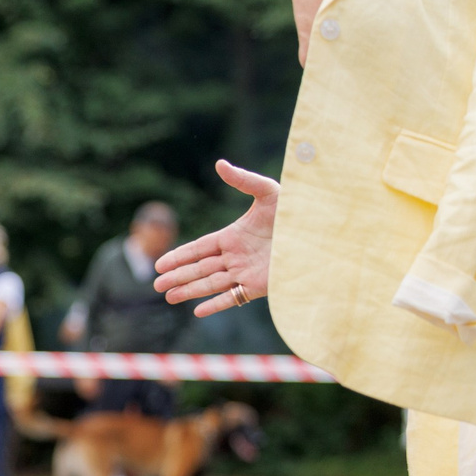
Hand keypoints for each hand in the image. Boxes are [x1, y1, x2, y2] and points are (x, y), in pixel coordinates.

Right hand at [154, 161, 280, 315]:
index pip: (199, 249)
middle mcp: (236, 257)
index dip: (179, 256)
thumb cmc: (295, 210)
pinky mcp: (259, 286)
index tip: (160, 264)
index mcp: (233, 236)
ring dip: (189, 291)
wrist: (318, 234)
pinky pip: (233, 298)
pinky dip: (215, 305)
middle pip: (200, 269)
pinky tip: (198, 312)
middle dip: (178, 277)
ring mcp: (246, 273)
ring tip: (168, 297)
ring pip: (211, 284)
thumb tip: (219, 163)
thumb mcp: (268, 192)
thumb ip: (243, 180)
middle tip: (156, 285)